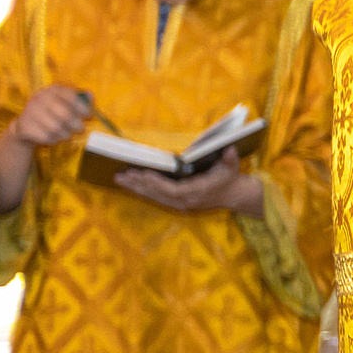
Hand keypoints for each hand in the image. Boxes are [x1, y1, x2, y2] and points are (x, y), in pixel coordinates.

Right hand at [7, 85, 90, 149]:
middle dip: (76, 124)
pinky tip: (54, 137)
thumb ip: (78, 99)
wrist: (26, 125)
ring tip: (66, 134)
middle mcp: (39, 98)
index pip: (71, 97)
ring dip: (65, 134)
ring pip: (56, 128)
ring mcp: (30, 111)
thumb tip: (90, 95)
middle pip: (65, 114)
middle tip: (80, 129)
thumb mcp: (64, 102)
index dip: (83, 107)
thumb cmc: (51, 113)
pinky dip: (54, 140)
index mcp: (51, 90)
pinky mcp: (25, 126)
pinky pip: (46, 137)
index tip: (88, 115)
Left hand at [115, 150, 263, 216]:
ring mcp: (180, 204)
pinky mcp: (176, 203)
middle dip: (139, 184)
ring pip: (154, 197)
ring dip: (136, 188)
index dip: (157, 183)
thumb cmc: (230, 178)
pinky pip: (156, 198)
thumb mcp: (232, 167)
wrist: (233, 196)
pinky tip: (130, 185)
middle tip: (121, 174)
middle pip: (158, 194)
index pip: (173, 190)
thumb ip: (231, 158)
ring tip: (119, 179)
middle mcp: (186, 201)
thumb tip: (230, 148)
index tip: (144, 173)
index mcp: (197, 192)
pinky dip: (142, 191)